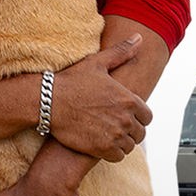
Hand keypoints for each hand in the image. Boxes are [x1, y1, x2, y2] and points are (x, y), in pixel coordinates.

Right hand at [50, 37, 151, 159]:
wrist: (48, 102)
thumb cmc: (71, 81)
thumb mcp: (98, 63)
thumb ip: (121, 52)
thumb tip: (139, 38)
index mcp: (129, 99)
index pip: (147, 117)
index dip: (138, 117)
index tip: (127, 117)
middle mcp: (125, 118)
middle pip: (140, 133)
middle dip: (131, 131)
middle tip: (117, 128)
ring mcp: (114, 135)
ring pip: (129, 146)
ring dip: (122, 143)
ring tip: (109, 137)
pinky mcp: (101, 148)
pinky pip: (118, 157)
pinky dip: (113, 153)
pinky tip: (102, 145)